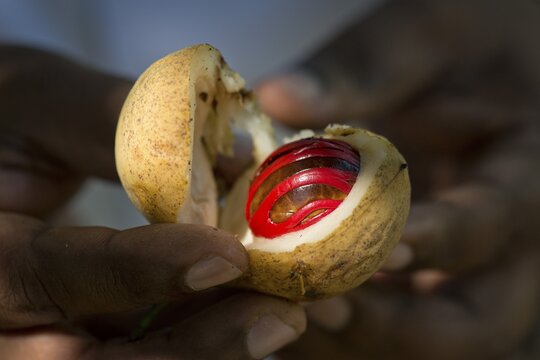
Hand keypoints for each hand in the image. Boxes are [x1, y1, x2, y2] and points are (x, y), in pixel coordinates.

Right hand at [0, 46, 305, 358]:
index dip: (141, 270)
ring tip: (277, 319)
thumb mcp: (38, 102)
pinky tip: (239, 311)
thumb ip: (120, 123)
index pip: (47, 273)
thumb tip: (234, 152)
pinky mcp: (62, 333)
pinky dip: (188, 336)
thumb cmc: (4, 115)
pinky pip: (126, 349)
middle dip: (194, 348)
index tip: (229, 257)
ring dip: (205, 349)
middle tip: (279, 317)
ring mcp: (29, 335)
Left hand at [257, 0, 539, 358]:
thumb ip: (364, 68)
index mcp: (528, 175)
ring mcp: (482, 271)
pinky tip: (302, 310)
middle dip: (394, 329)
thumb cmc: (468, 43)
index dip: (427, 244)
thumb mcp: (429, 35)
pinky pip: (409, 332)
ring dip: (366, 343)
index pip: (490, 227)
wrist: (485, 66)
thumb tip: (278, 97)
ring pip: (440, 343)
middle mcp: (514, 244)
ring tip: (294, 319)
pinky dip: (356, 335)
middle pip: (476, 325)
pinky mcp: (445, 279)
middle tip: (318, 306)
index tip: (362, 247)